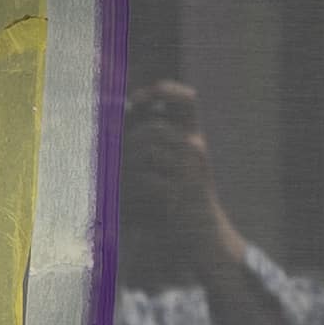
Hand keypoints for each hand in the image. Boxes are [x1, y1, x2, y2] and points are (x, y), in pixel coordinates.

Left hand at [119, 79, 251, 304]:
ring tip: (126, 181)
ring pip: (146, 153)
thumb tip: (121, 115)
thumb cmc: (182, 196)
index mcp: (194, 136)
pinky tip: (136, 197)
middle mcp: (196, 147)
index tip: (137, 99)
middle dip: (128, 143)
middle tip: (118, 159)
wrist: (205, 234)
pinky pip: (147, 180)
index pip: (186, 99)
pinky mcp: (182, 191)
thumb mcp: (174, 161)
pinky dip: (134, 188)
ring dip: (128, 167)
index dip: (163, 91)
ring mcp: (191, 169)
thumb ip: (153, 138)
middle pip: (153, 129)